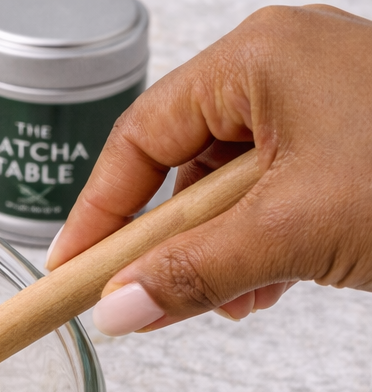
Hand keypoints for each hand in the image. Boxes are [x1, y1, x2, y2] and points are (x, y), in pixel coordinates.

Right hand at [46, 4, 371, 334]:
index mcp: (261, 57)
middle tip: (146, 298)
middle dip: (169, 242)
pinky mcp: (354, 141)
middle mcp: (288, 67)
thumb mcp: (294, 233)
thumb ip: (192, 273)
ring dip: (220, 253)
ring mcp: (325, 103)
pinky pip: (278, 193)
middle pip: (182, 162)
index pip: (141, 136)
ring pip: (231, 187)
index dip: (98, 211)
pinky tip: (275, 285)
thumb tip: (118, 310)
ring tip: (234, 299)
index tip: (73, 270)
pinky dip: (266, 244)